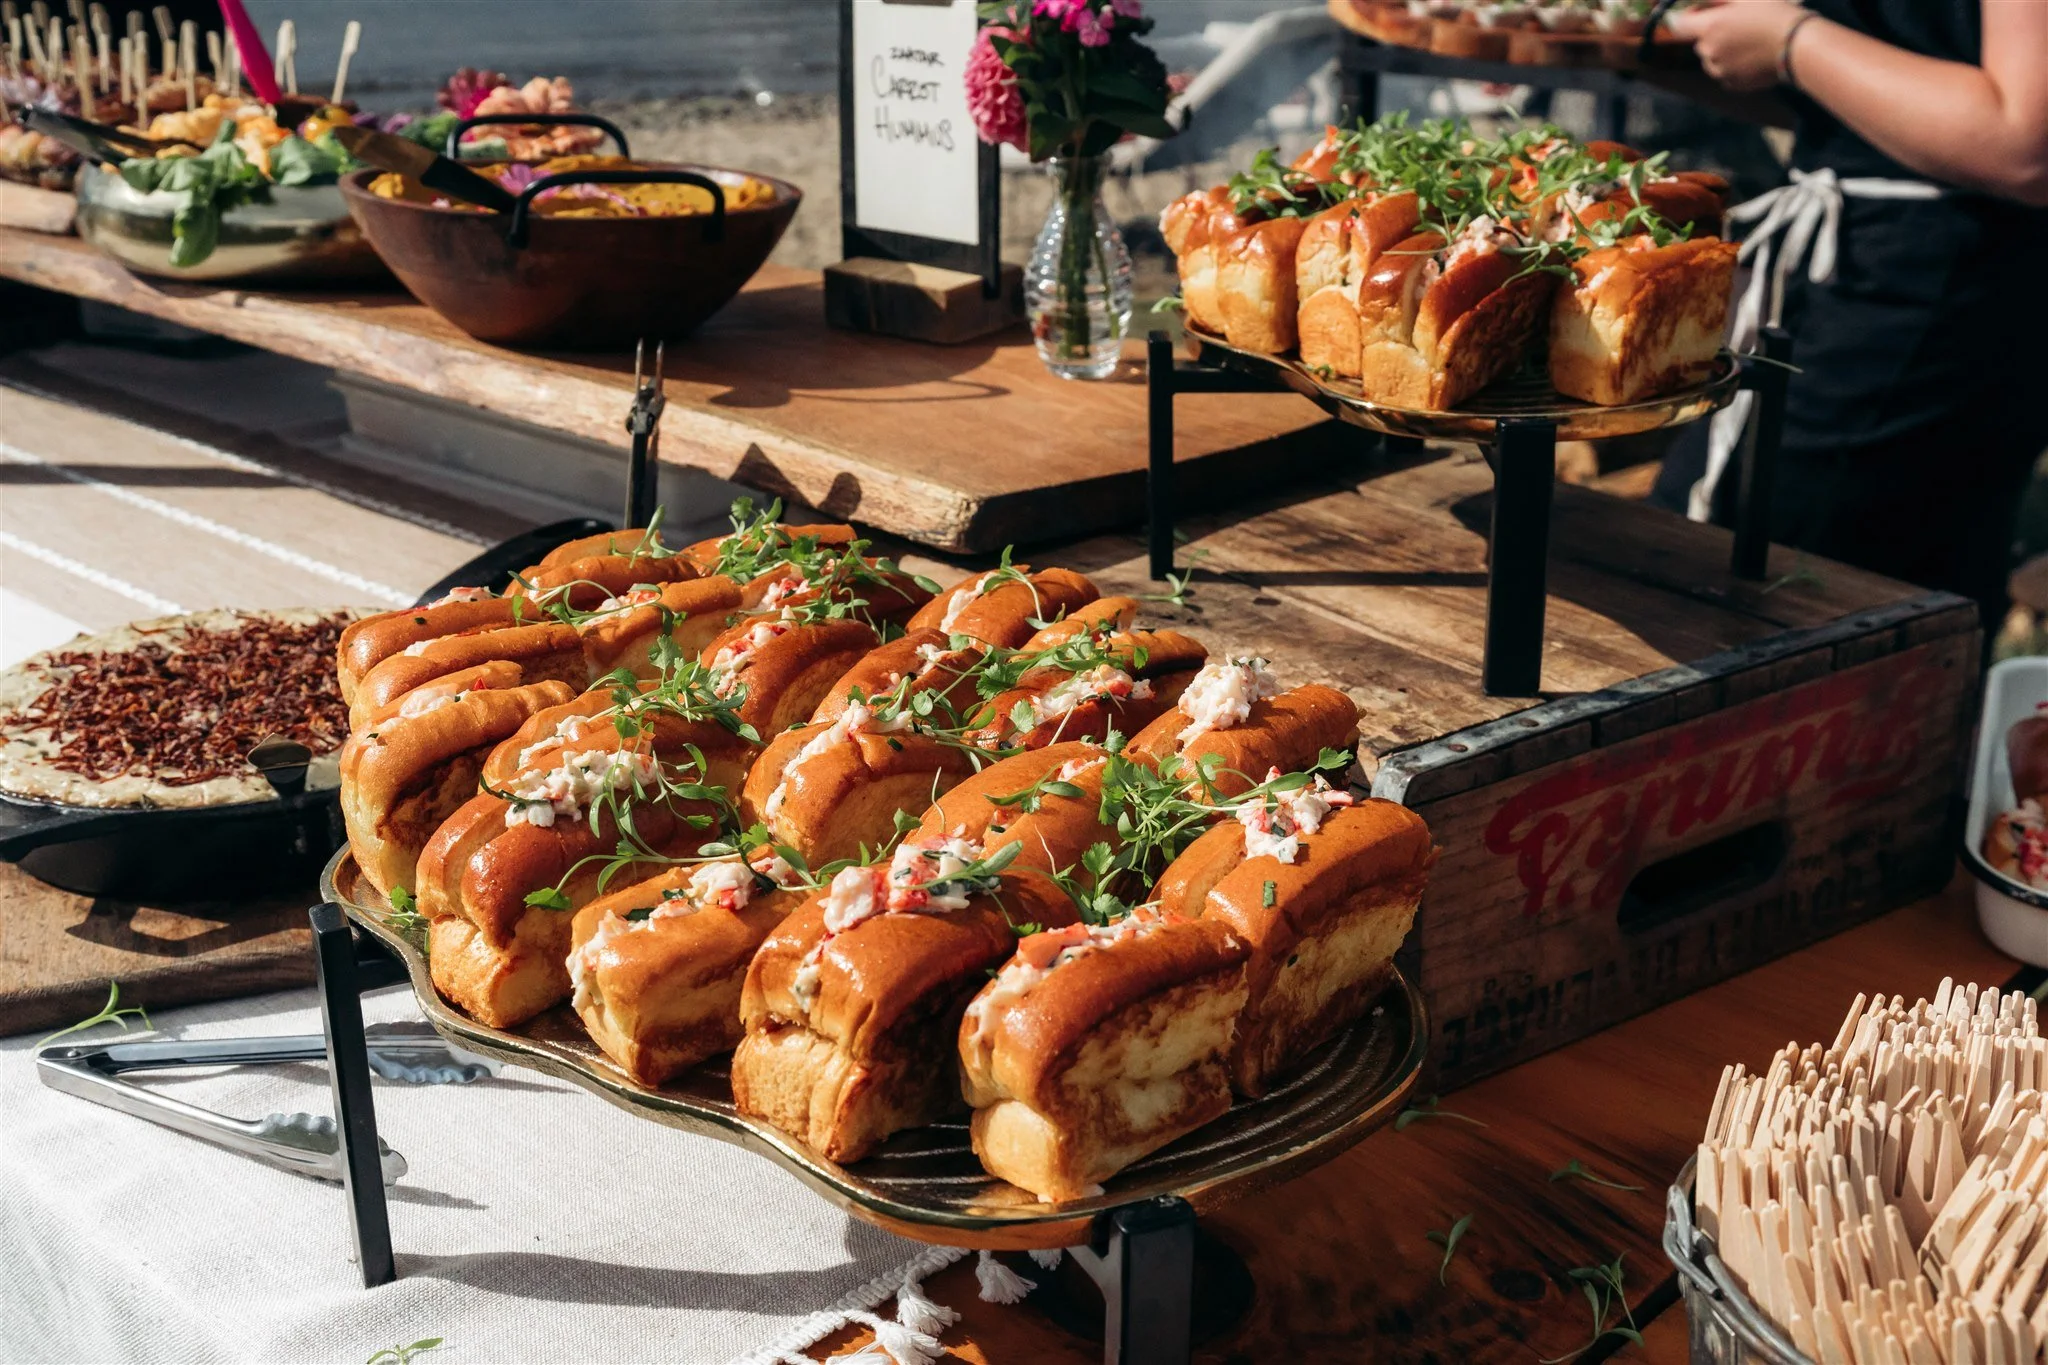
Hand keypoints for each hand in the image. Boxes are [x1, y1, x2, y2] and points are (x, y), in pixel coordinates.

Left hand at [1669, 0, 1811, 91]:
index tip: (1701, 14)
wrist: (1798, 44)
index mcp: (1710, 28)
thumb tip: (1704, 3)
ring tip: (1750, 42)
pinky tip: (1754, 56)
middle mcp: (1709, 52)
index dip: (1689, 17)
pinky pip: (1726, 73)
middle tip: (1738, 25)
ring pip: (1713, 60)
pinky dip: (1735, 66)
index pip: (1680, 24)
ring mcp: (1720, 71)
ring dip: (1723, 51)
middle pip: (1700, 43)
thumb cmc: (1775, 15)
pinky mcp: (1733, 84)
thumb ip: (1719, 1)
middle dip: (1713, 34)